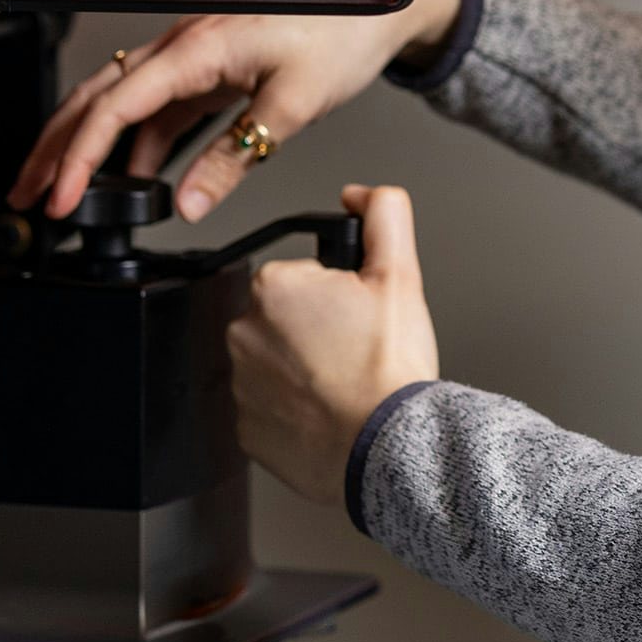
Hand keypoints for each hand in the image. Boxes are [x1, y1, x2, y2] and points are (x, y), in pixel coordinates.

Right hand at [5, 0, 464, 220]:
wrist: (379, 6)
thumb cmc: (343, 34)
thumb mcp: (292, 105)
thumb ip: (236, 156)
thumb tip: (189, 202)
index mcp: (197, 49)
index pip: (116, 106)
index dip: (80, 156)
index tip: (61, 198)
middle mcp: (185, 46)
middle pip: (98, 98)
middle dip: (55, 149)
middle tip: (25, 197)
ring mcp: (195, 56)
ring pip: (120, 101)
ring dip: (87, 145)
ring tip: (61, 192)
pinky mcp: (211, 68)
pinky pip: (158, 107)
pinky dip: (135, 142)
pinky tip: (131, 177)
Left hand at [227, 183, 439, 502]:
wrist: (387, 446)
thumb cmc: (388, 368)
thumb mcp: (400, 273)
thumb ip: (383, 214)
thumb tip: (361, 194)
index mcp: (274, 288)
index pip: (302, 275)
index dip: (337, 291)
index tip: (358, 314)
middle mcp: (244, 333)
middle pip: (286, 317)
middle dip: (317, 327)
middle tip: (356, 347)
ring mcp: (241, 385)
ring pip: (276, 361)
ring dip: (304, 367)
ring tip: (346, 380)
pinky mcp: (246, 429)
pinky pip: (270, 406)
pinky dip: (296, 408)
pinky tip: (330, 409)